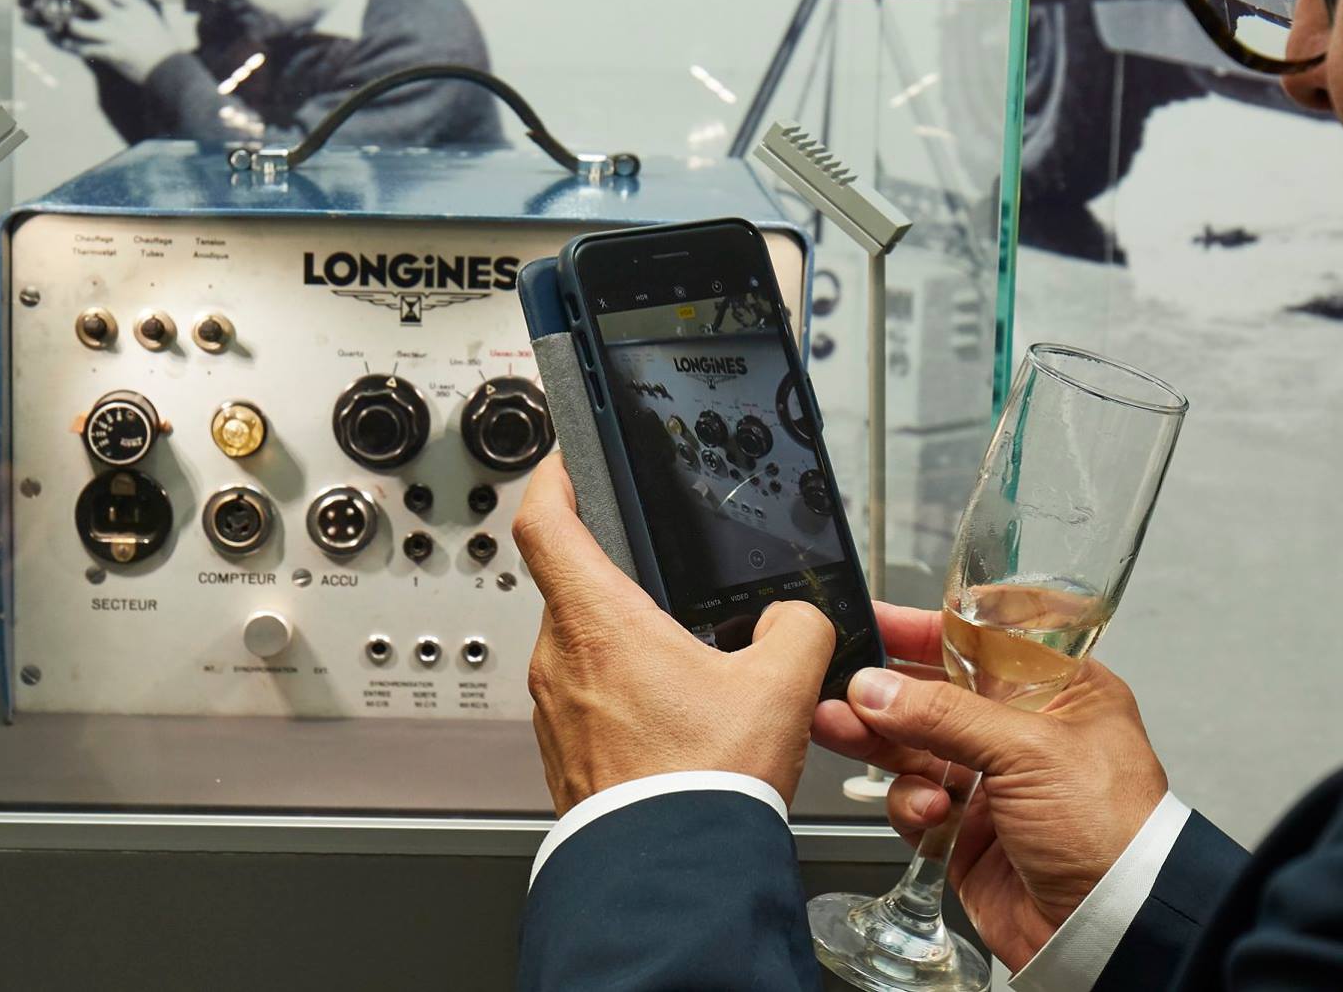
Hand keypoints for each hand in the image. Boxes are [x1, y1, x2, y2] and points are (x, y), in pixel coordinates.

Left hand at [53, 0, 182, 83]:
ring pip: (81, 26)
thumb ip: (133, 7)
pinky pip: (85, 49)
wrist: (170, 69)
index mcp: (136, 8)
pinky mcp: (110, 54)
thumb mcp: (151, 18)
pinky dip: (77, 47)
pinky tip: (70, 45)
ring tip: (71, 24)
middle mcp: (123, 19)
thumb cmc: (162, 44)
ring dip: (73, 25)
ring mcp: (115, 37)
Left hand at [512, 454, 835, 812]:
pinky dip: (621, 697)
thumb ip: (796, 627)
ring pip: (582, 650)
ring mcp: (553, 711)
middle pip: (573, 588)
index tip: (566, 464)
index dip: (553, 479)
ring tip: (685, 667)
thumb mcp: (780, 685)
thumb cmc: (705, 784)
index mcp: (597, 622)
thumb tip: (793, 619)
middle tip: (667, 586)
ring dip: (624, 647)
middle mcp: (559, 661)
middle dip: (620, 582)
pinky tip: (674, 722)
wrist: (672, 877)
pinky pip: (587, 702)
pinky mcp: (563, 754)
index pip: (545, 522)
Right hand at [811, 602, 1167, 970]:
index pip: (985, 643)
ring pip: (916, 746)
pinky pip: (916, 802)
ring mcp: (992, 783)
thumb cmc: (1109, 828)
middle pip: (938, 693)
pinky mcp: (966, 831)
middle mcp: (1023, 733)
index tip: (878, 618)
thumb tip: (875, 688)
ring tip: (839, 727)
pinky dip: (911, 804)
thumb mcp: (1031, 750)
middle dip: (887, 689)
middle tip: (841, 680)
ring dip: (878, 738)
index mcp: (1060, 692)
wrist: (1112, 930)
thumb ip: (945, 714)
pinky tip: (927, 811)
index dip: (930, 628)